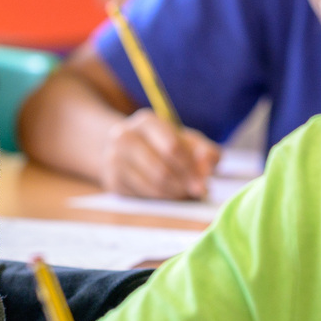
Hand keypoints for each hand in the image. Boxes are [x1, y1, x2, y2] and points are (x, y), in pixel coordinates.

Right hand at [99, 110, 220, 199]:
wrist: (124, 149)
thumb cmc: (163, 145)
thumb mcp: (186, 141)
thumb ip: (204, 151)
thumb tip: (208, 167)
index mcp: (146, 122)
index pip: (172, 147)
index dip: (191, 168)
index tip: (204, 182)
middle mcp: (125, 137)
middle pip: (161, 169)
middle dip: (184, 184)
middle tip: (198, 192)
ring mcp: (114, 159)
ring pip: (152, 185)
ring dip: (174, 194)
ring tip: (185, 193)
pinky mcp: (113, 180)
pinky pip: (142, 196)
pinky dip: (161, 199)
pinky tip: (169, 195)